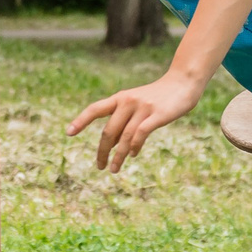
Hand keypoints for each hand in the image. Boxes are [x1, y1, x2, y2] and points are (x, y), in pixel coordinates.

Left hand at [68, 70, 205, 172]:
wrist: (182, 83)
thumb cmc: (157, 97)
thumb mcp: (136, 106)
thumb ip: (124, 122)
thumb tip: (113, 147)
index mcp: (120, 98)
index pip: (95, 109)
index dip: (81, 121)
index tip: (68, 133)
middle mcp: (127, 101)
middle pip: (108, 130)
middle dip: (102, 151)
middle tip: (100, 167)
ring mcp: (142, 108)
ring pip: (123, 137)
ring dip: (117, 156)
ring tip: (114, 169)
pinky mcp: (157, 115)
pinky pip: (140, 134)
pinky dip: (134, 147)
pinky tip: (132, 155)